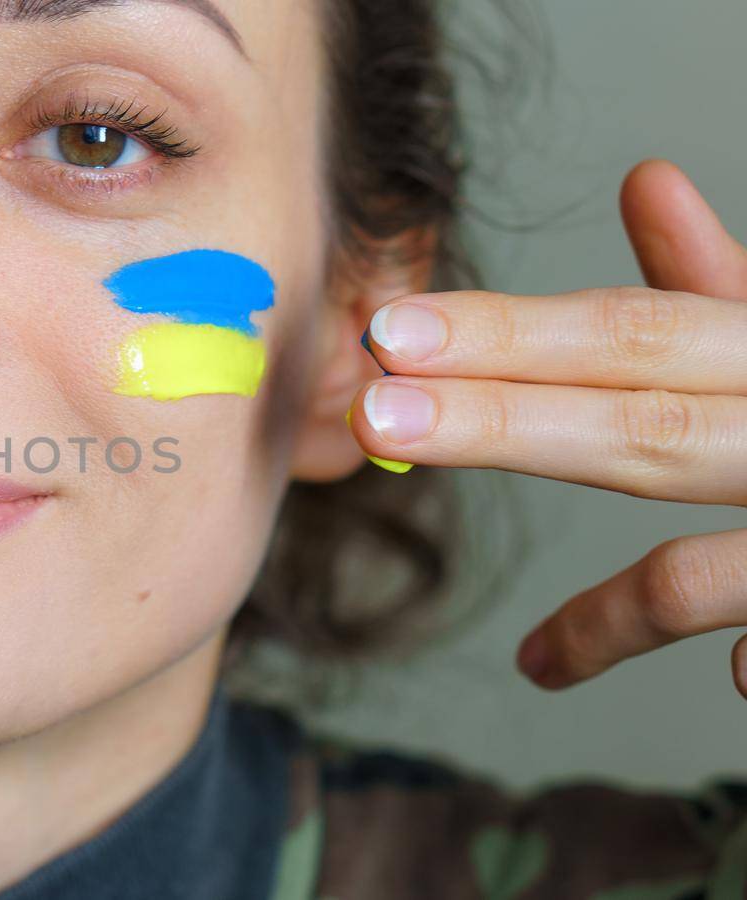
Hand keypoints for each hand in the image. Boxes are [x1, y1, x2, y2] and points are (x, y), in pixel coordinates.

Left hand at [347, 159, 746, 697]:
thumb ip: (733, 286)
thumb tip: (645, 181)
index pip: (634, 332)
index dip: (509, 331)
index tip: (392, 331)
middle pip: (639, 425)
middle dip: (499, 420)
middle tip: (374, 413)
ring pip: (696, 573)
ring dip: (603, 621)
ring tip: (539, 665)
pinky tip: (732, 677)